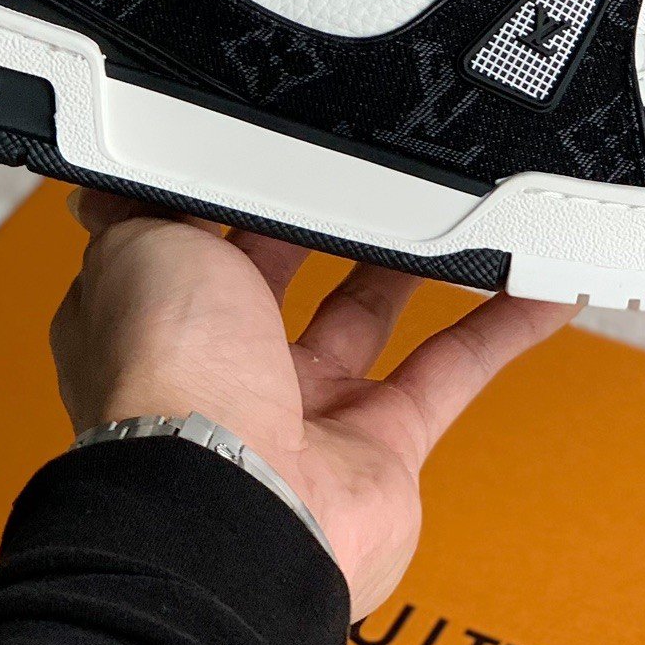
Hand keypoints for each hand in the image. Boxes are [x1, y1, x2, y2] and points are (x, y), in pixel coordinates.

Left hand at [50, 189, 577, 617]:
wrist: (228, 504)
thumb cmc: (164, 379)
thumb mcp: (137, 244)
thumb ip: (143, 203)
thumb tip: (111, 177)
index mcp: (159, 317)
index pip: (195, 235)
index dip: (229, 188)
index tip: (270, 140)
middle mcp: (227, 369)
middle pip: (287, 272)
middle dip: (324, 215)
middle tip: (369, 159)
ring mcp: (305, 413)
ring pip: (372, 314)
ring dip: (417, 258)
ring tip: (455, 199)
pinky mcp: (382, 449)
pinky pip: (450, 371)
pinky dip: (500, 328)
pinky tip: (533, 284)